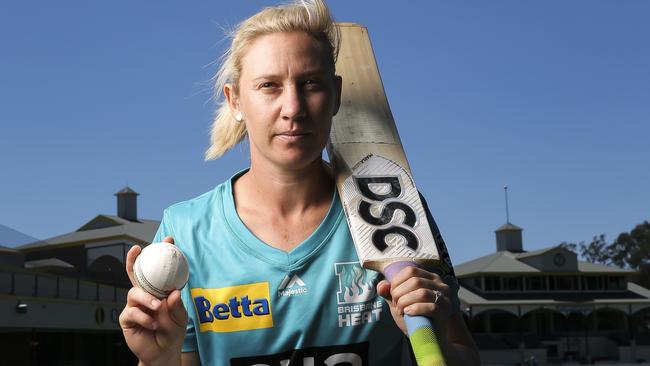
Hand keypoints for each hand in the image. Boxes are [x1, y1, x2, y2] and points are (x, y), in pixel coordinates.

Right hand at [119, 236, 187, 364]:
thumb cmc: (172, 332)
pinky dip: (143, 317)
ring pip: (134, 292)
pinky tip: (152, 324)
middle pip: (135, 273)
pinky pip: (132, 312)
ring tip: (157, 307)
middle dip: (134, 258)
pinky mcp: (127, 318)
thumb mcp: (180, 317)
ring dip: (146, 299)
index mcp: (159, 290)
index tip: (169, 239)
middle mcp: (145, 295)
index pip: (160, 270)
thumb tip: (174, 292)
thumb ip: (177, 305)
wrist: (162, 352)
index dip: (162, 253)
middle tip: (138, 249)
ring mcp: (135, 305)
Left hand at [376, 266, 453, 335]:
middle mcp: (440, 285)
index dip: (397, 282)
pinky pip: (431, 307)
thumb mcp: (399, 302)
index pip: (411, 270)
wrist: (428, 336)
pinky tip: (408, 313)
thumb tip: (381, 286)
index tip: (392, 295)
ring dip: (406, 302)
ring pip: (422, 293)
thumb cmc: (414, 316)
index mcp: (429, 277)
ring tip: (401, 310)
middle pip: (415, 281)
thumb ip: (389, 292)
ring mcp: (444, 298)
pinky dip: (415, 309)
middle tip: (396, 305)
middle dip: (400, 293)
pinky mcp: (445, 312)